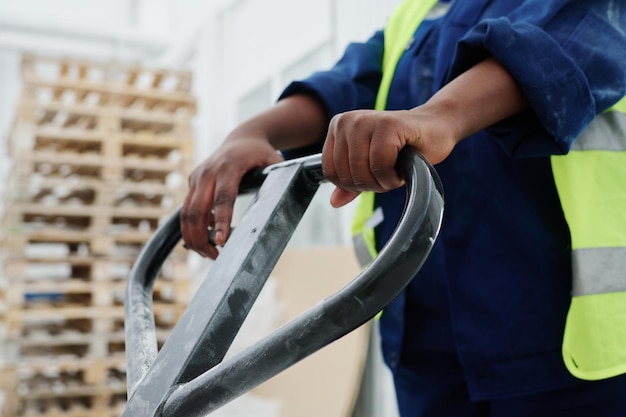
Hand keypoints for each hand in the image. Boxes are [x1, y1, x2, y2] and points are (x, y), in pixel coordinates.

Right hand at [181, 138, 283, 258]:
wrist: (242, 138)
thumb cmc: (261, 154)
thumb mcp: (274, 163)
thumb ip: (279, 181)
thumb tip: (286, 205)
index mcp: (228, 167)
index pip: (223, 199)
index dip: (221, 221)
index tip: (221, 241)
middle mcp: (208, 172)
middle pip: (196, 211)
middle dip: (201, 237)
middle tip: (214, 257)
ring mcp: (197, 176)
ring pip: (186, 213)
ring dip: (193, 237)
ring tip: (209, 254)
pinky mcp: (192, 182)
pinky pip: (187, 209)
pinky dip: (192, 227)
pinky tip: (206, 239)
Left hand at [322, 108, 456, 207]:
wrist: (436, 129)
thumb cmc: (403, 147)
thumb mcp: (371, 167)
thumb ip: (351, 183)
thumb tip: (334, 202)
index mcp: (338, 127)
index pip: (331, 172)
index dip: (353, 185)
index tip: (372, 178)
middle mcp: (348, 120)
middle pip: (346, 174)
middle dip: (370, 185)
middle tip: (387, 176)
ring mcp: (366, 120)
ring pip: (361, 170)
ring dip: (382, 182)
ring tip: (394, 172)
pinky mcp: (388, 124)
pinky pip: (380, 164)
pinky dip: (392, 176)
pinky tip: (401, 169)